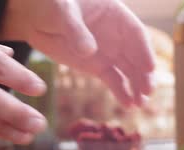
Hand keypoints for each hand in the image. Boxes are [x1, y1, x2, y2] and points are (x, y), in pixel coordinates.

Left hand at [0, 0, 155, 106]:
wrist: (34, 17)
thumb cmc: (51, 4)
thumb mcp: (62, 12)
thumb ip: (76, 30)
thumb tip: (90, 50)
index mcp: (114, 14)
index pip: (135, 33)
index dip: (144, 50)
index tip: (149, 68)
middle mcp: (116, 34)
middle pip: (136, 55)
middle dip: (143, 74)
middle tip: (148, 92)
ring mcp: (108, 51)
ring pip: (128, 70)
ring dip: (136, 87)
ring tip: (141, 104)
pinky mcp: (97, 66)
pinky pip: (113, 80)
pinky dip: (121, 92)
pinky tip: (129, 105)